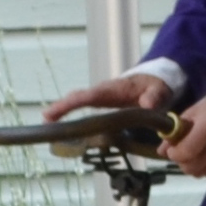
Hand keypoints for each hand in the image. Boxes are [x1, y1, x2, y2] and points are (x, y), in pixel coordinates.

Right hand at [42, 73, 175, 124]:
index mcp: (114, 89)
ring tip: (46, 123)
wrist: (154, 81)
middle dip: (61, 106)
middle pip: (77, 97)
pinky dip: (66, 111)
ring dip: (60, 110)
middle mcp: (102, 91)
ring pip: (76, 100)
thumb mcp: (159, 91)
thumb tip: (148, 104)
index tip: (61, 109)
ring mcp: (99, 96)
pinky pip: (79, 105)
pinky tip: (57, 124)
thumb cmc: (156, 86)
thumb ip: (154, 97)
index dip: (75, 102)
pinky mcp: (99, 103)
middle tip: (46, 118)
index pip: (91, 95)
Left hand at [166, 96, 205, 178]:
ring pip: (202, 174)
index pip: (185, 152)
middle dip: (183, 162)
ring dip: (196, 166)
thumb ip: (176, 130)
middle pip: (192, 167)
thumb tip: (161, 151)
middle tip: (185, 153)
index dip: (175, 154)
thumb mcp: (194, 112)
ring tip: (200, 153)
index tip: (173, 150)